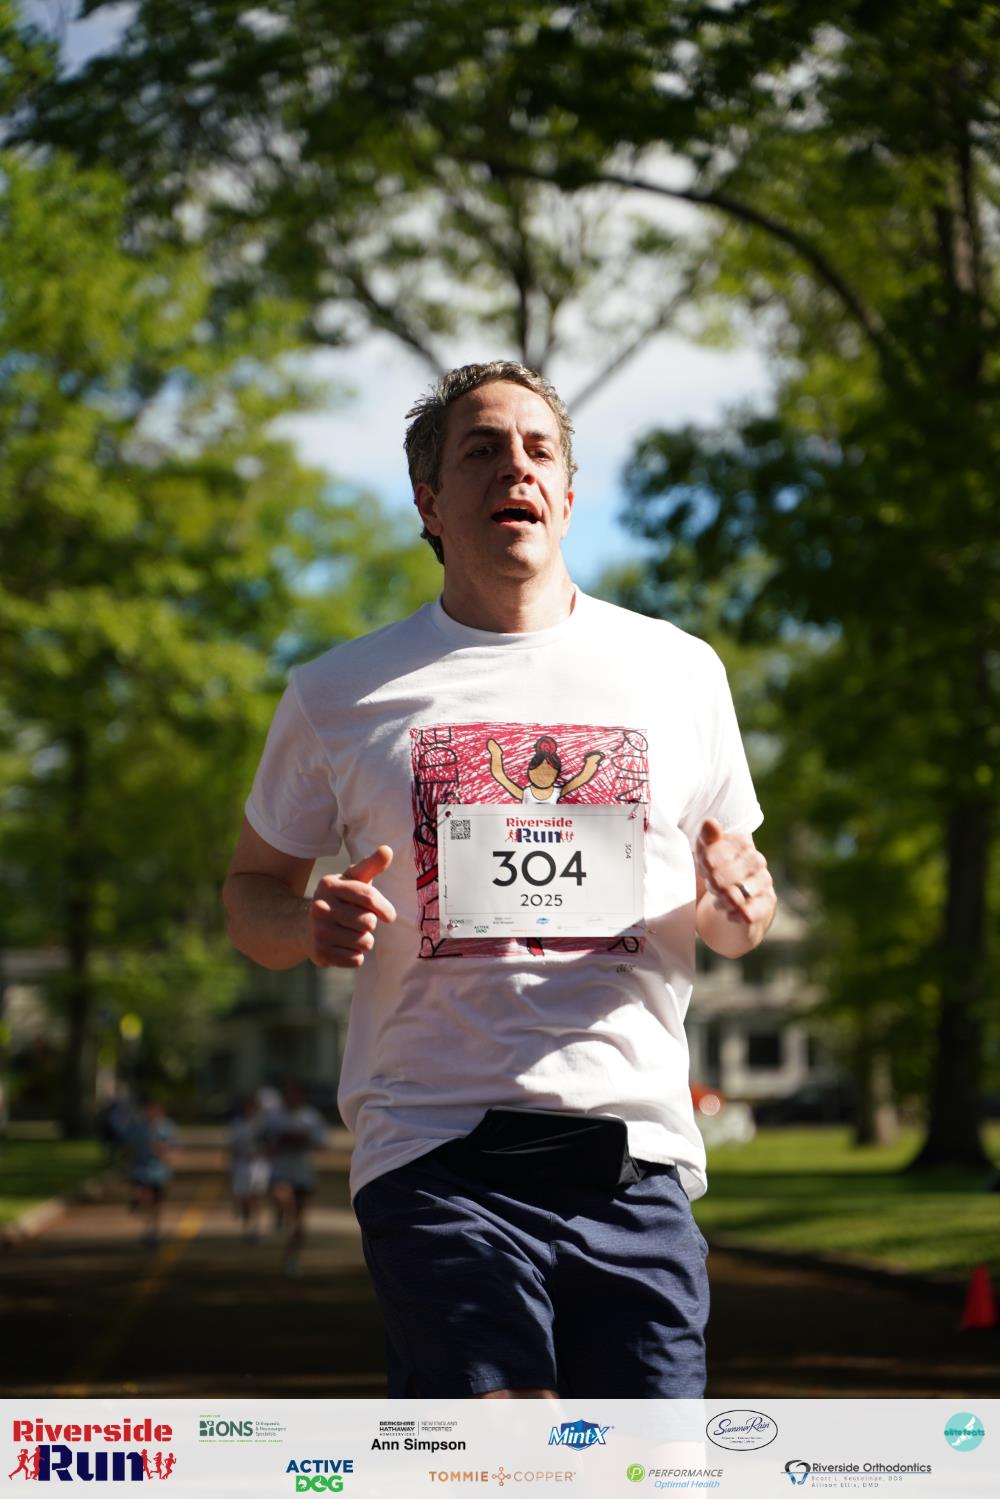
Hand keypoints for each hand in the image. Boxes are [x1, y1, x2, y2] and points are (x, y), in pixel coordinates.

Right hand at [305, 846, 395, 967]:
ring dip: (364, 941)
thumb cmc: (340, 900)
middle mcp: (319, 907)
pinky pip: (355, 959)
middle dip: (370, 924)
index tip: (389, 916)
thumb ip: (371, 865)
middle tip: (359, 922)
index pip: (367, 896)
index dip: (384, 908)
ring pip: (364, 942)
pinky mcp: (319, 953)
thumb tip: (388, 850)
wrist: (305, 926)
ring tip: (352, 934)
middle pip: (368, 922)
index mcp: (329, 885)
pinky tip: (345, 947)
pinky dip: (356, 956)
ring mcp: (318, 931)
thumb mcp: (352, 880)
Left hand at [696, 818, 773, 926]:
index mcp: (742, 843)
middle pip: (728, 874)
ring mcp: (764, 882)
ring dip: (723, 900)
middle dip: (715, 883)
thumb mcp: (706, 854)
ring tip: (719, 900)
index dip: (707, 863)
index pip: (721, 851)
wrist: (731, 901)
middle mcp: (757, 860)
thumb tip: (710, 822)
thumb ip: (707, 839)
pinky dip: (736, 914)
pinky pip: (750, 912)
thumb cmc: (717, 871)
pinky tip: (730, 914)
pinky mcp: (767, 902)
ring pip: (738, 894)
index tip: (703, 867)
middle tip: (711, 886)